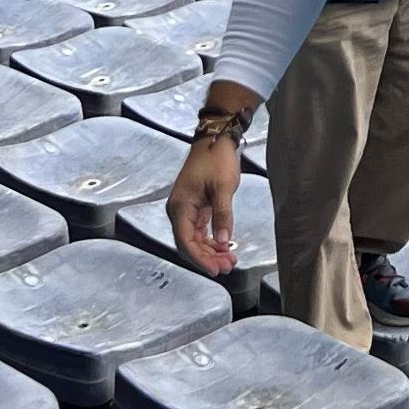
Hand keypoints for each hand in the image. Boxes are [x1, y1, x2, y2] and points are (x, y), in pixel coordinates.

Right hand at [165, 134, 241, 277]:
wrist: (215, 139)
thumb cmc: (216, 159)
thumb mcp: (223, 187)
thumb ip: (222, 215)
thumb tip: (224, 242)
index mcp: (180, 206)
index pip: (185, 241)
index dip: (200, 258)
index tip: (215, 269)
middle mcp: (179, 211)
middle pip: (188, 244)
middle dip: (207, 258)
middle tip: (228, 266)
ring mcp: (186, 210)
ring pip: (194, 240)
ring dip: (210, 252)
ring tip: (230, 260)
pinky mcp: (195, 209)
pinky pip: (200, 232)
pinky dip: (211, 241)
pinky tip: (225, 248)